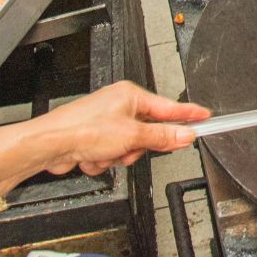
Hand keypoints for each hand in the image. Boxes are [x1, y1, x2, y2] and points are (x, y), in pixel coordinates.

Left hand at [20, 81, 209, 176]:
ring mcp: (106, 123)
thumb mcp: (131, 135)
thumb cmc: (82, 129)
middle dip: (137, 147)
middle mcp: (119, 106)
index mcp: (130, 95)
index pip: (169, 107)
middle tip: (129, 147)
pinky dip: (103, 161)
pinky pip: (112, 156)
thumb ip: (162, 136)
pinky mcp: (95, 139)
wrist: (50, 144)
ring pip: (130, 148)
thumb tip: (184, 134)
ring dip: (118, 157)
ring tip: (104, 153)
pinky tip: (92, 157)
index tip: (206, 117)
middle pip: (148, 133)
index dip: (188, 114)